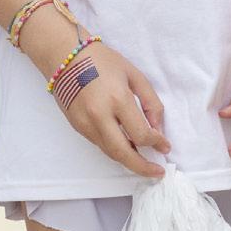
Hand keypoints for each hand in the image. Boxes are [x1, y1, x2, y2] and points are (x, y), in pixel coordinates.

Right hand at [57, 42, 169, 178]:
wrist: (65, 57)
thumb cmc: (103, 61)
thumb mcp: (134, 74)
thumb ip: (150, 102)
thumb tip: (157, 128)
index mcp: (117, 99)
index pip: (141, 134)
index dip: (157, 143)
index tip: (165, 146)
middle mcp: (100, 116)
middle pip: (124, 154)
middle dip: (143, 168)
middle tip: (157, 173)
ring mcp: (86, 124)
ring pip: (110, 153)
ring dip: (129, 161)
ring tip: (144, 161)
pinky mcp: (77, 128)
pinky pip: (100, 145)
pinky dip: (115, 149)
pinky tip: (126, 146)